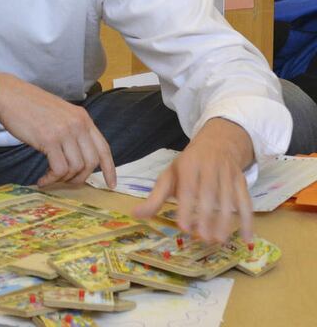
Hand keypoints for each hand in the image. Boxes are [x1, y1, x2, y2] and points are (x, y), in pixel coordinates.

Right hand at [0, 74, 116, 188]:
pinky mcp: (49, 140)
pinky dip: (51, 179)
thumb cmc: (29, 105)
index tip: (111, 184)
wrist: (8, 95)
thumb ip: (72, 129)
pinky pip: (59, 169)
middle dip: (80, 177)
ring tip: (50, 179)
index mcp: (82, 117)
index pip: (103, 148)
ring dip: (63, 179)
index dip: (109, 169)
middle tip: (66, 182)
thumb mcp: (59, 113)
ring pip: (76, 167)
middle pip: (91, 162)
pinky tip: (42, 180)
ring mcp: (64, 131)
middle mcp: (78, 124)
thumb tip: (77, 155)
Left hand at [133, 118, 254, 242]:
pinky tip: (247, 238)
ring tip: (218, 240)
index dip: (186, 207)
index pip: (187, 188)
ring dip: (225, 221)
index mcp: (188, 165)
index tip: (183, 227)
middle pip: (209, 193)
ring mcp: (228, 174)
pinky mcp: (242, 181)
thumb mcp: (169, 176)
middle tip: (202, 238)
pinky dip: (248, 220)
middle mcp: (209, 167)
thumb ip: (155, 198)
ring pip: (229, 199)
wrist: (217, 143)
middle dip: (206, 216)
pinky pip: (246, 201)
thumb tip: (135, 214)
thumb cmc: (188, 165)